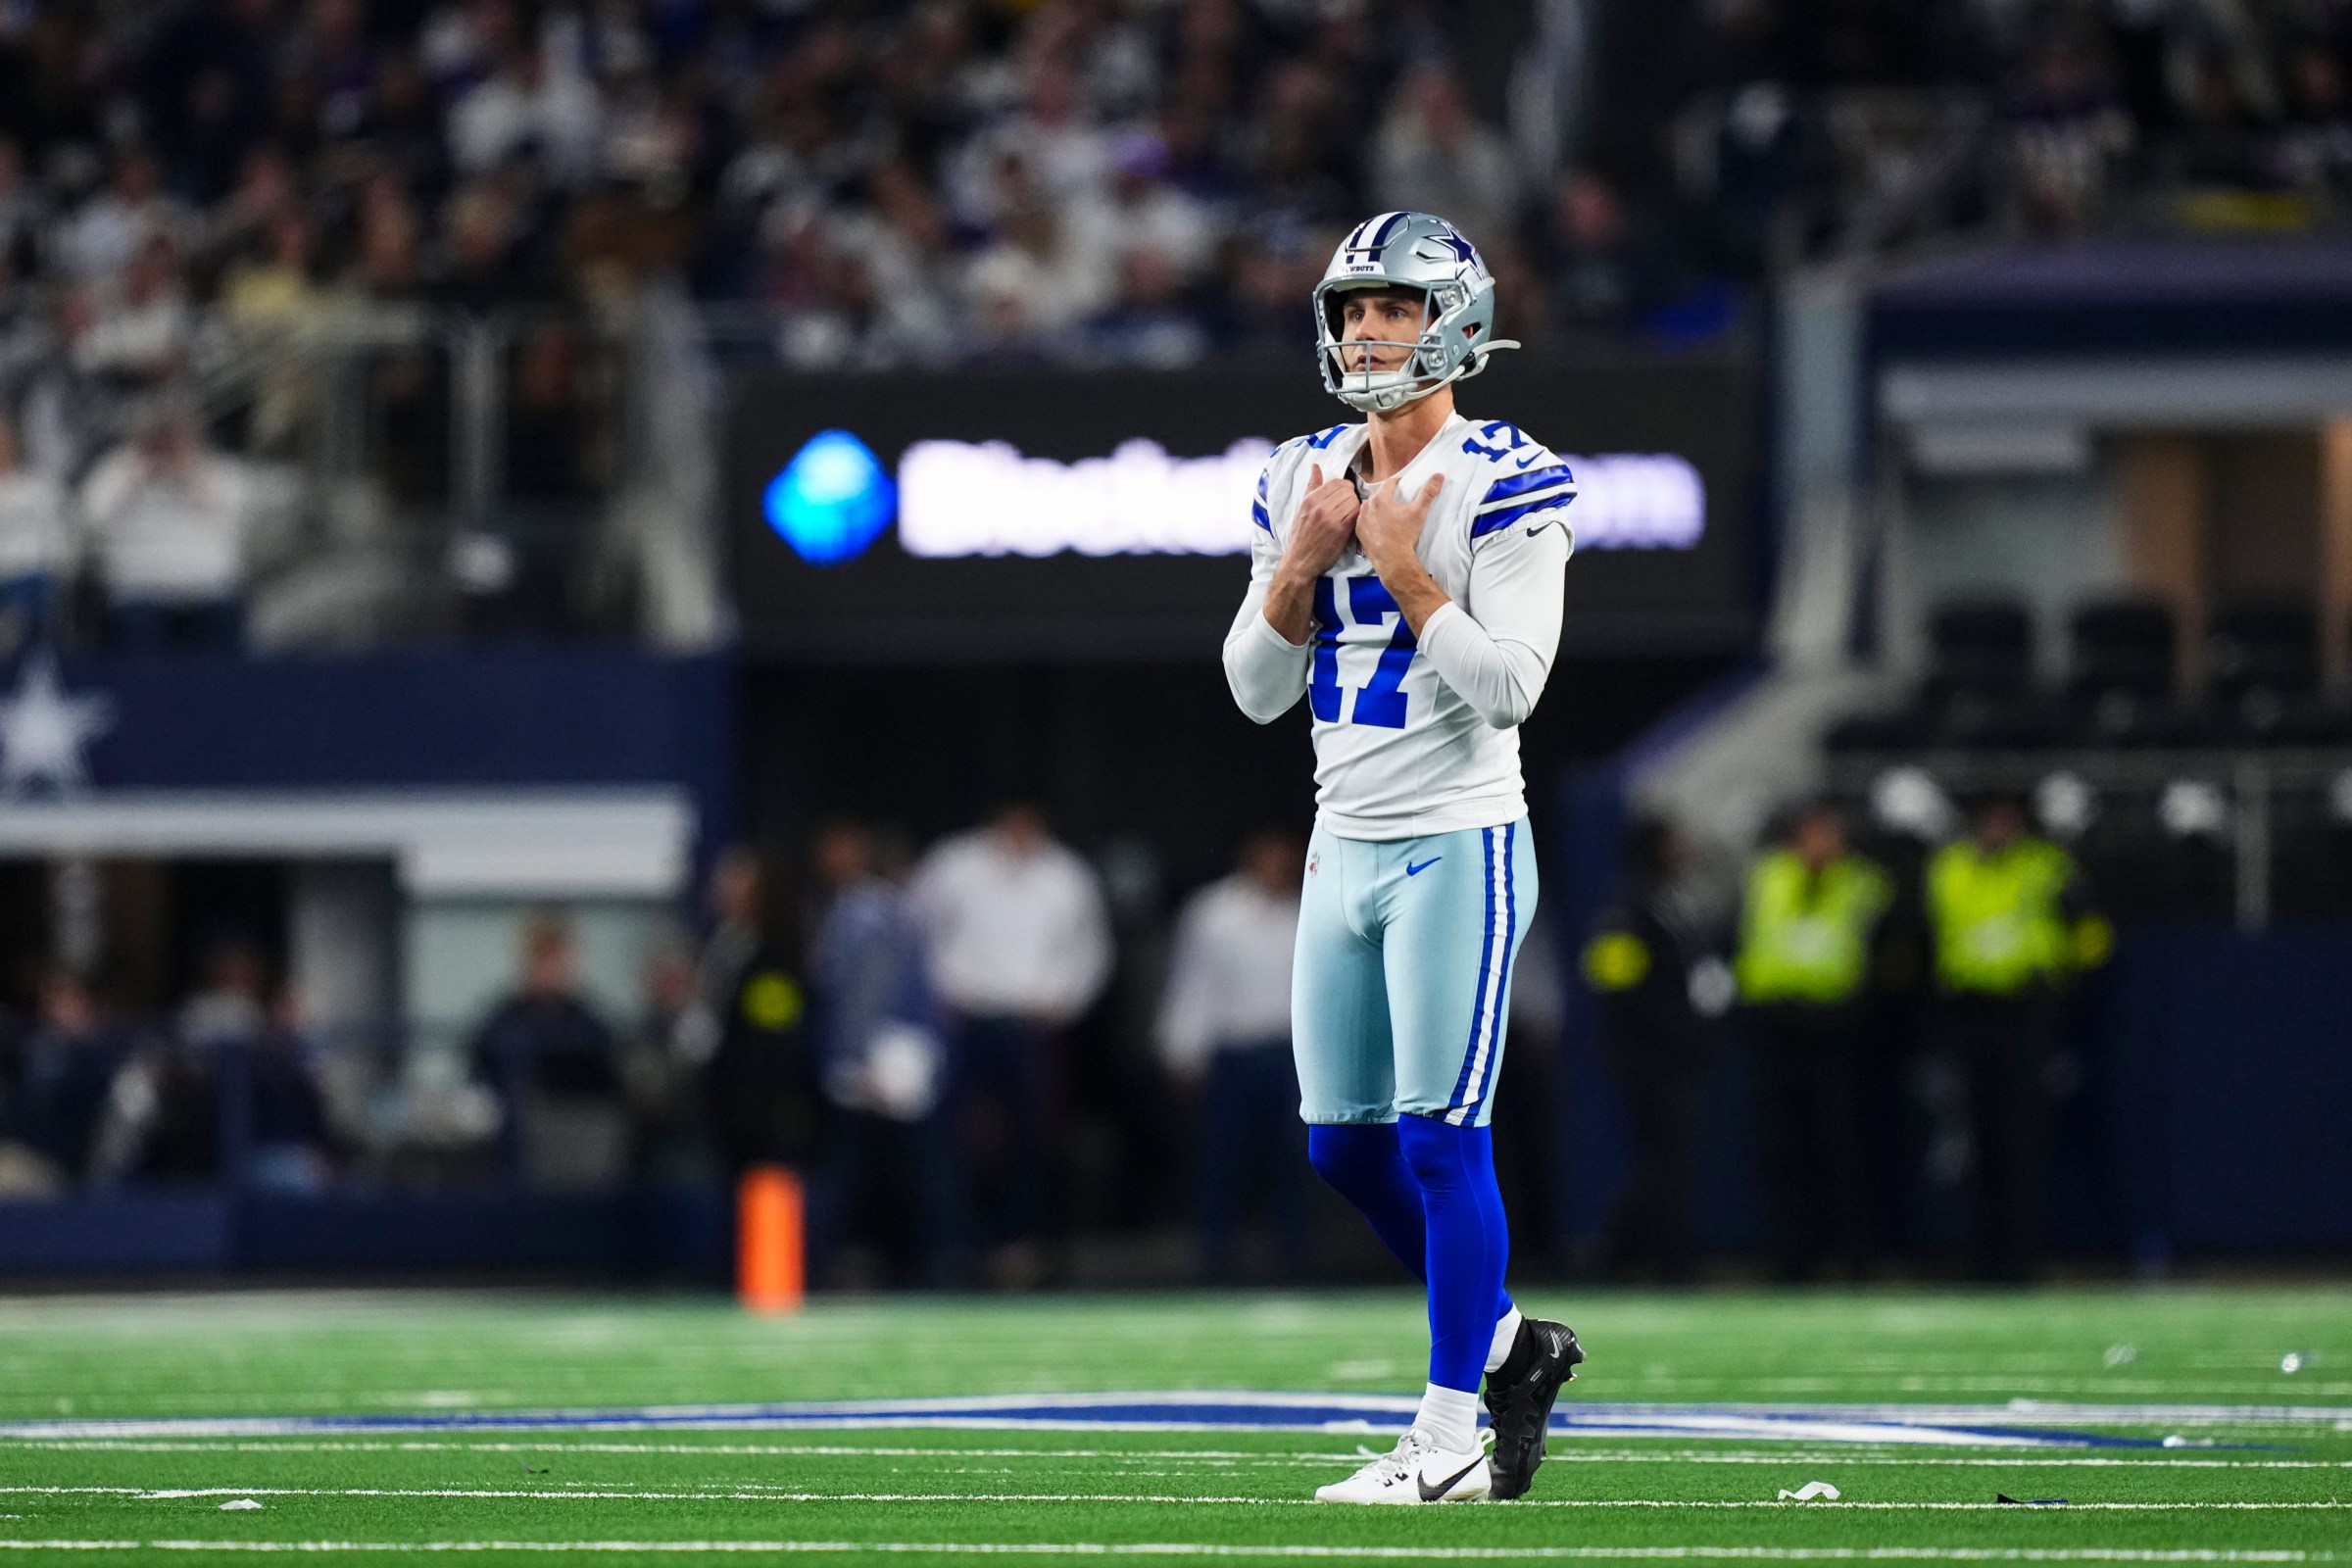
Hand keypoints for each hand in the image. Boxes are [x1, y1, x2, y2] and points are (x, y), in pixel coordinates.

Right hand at [1284, 464, 1359, 579]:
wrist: (1301, 560)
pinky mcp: (1340, 530)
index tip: (1344, 496)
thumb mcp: (1302, 508)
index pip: (1337, 482)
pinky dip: (1357, 516)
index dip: (1345, 487)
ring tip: (1349, 515)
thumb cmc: (1302, 535)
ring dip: (1355, 507)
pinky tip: (1352, 522)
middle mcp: (1320, 506)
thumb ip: (1311, 486)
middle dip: (1351, 497)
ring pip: (1354, 501)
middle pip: (1348, 491)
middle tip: (1348, 507)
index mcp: (1311, 499)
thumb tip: (1316, 466)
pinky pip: (1356, 514)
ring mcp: (1330, 518)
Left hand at [1355, 472, 1442, 576]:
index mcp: (1380, 499)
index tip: (1404, 488)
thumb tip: (1439, 476)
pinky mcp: (1359, 531)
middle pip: (1379, 494)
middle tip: (1398, 502)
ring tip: (1389, 514)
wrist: (1393, 560)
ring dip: (1378, 507)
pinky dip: (1371, 519)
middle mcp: (1367, 506)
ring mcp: (1361, 519)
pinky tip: (1380, 525)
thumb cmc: (1405, 535)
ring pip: (1370, 506)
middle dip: (1388, 496)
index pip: (1389, 483)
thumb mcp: (1418, 512)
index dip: (1399, 483)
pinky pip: (1365, 520)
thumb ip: (1428, 492)